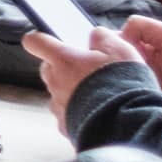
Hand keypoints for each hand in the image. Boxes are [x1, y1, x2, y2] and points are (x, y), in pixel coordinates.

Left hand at [28, 15, 161, 124]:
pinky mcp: (65, 125)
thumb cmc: (122, 83)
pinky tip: (100, 111)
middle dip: (64, 67)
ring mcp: (58, 106)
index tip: (45, 40)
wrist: (127, 121)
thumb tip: (95, 36)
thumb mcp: (118, 49)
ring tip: (99, 94)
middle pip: (49, 69)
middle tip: (87, 69)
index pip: (35, 42)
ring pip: (59, 93)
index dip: (39, 39)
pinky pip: (68, 114)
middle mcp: (55, 82)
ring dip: (74, 91)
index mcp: (63, 60)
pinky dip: (80, 112)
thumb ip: (101, 37)